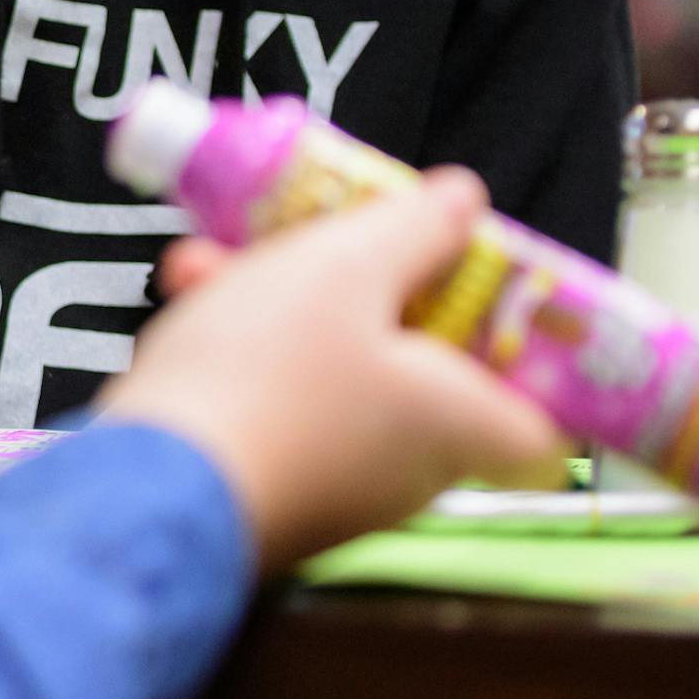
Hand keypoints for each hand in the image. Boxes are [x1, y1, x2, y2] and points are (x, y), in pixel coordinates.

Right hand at [98, 169, 564, 571]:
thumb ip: (415, 227)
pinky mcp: (266, 496)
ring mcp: (335, 491)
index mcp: (460, 422)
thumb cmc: (272, 372)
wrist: (156, 484)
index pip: (541, 415)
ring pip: (330, 376)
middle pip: (415, 369)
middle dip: (357, 290)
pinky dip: (239, 357)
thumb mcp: (347, 265)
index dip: (522, 355)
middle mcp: (411, 472)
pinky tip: (188, 306)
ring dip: (277, 309)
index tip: (482, 293)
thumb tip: (467, 201)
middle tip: (318, 246)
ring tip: (215, 264)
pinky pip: (275, 410)